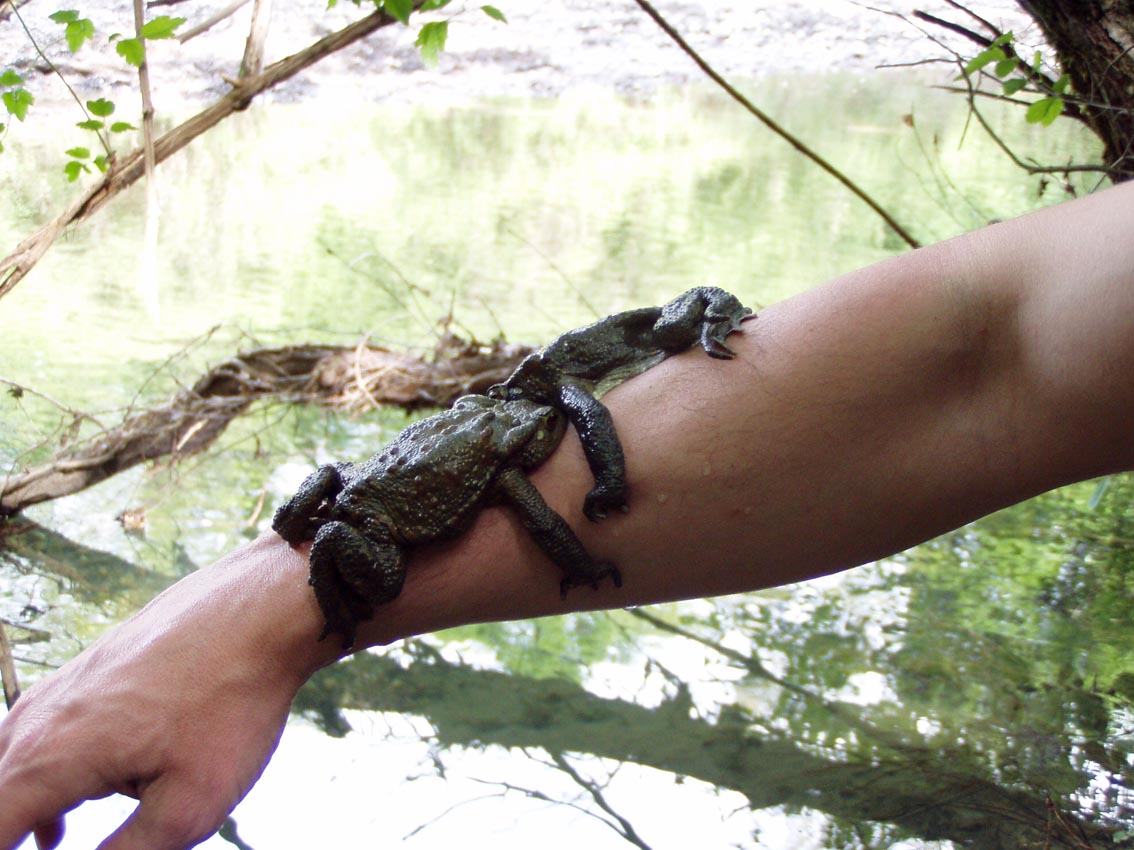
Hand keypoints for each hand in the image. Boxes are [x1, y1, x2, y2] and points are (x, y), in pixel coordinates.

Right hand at [0, 535, 330, 849]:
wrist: (263, 609)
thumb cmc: (232, 702)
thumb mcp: (190, 805)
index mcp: (49, 758)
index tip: (56, 847)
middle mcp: (37, 720)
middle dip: (18, 829)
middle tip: (63, 840)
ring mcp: (59, 689)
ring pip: (11, 766)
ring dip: (25, 811)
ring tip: (53, 840)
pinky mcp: (85, 673)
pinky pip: (38, 737)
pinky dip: (42, 779)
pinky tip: (69, 810)